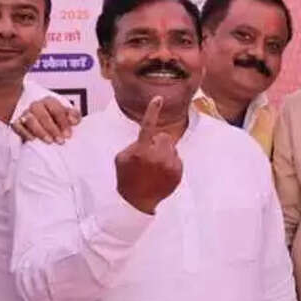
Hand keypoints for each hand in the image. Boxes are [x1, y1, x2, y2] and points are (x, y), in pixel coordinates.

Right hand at [12, 96, 80, 143]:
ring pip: (30, 120)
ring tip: (49, 141)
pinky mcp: (17, 122)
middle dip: (52, 129)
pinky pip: (18, 126)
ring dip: (40, 132)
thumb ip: (74, 115)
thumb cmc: (57, 118)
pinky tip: (33, 140)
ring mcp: (25, 113)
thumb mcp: (69, 115)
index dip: (63, 123)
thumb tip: (74, 120)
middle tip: (60, 140)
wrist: (44, 120)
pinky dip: (25, 133)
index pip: (57, 110)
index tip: (68, 135)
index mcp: (50, 101)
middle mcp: (36, 106)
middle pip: (43, 115)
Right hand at [115, 96, 182, 214]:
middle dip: (159, 142)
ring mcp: (170, 165)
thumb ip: (134, 144)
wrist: (138, 202)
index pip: (148, 126)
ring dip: (165, 153)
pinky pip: (177, 160)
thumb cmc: (126, 178)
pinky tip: (160, 174)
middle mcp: (158, 156)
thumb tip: (148, 138)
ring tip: (154, 168)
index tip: (159, 98)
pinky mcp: (178, 172)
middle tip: (150, 154)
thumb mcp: (122, 158)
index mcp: (141, 150)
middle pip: (165, 137)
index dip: (152, 111)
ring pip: (172, 149)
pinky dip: (170, 164)